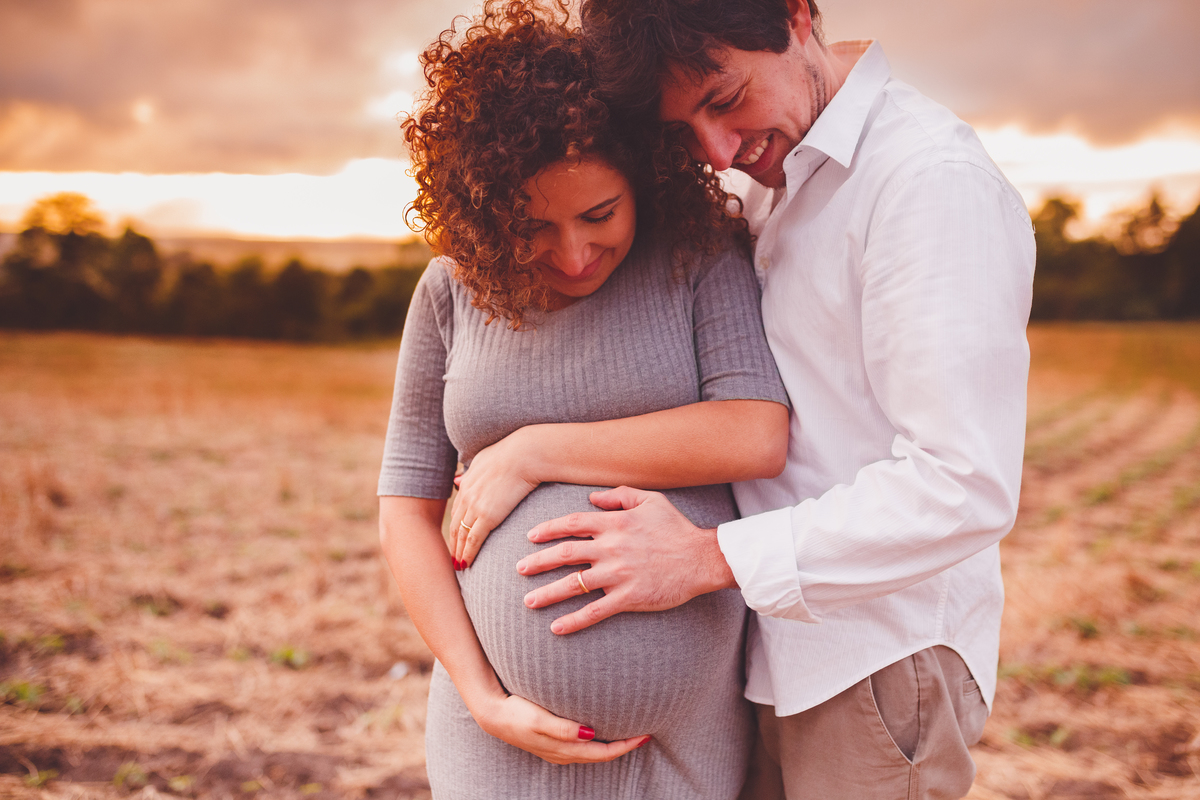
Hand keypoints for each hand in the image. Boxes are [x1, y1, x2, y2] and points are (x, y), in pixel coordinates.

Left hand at [450, 428, 540, 568]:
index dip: (456, 526)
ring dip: (458, 552)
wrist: (524, 455)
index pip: (458, 511)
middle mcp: (466, 496)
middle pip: (455, 525)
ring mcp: (475, 507)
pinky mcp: (487, 516)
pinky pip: (473, 540)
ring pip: (461, 535)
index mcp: (467, 483)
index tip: (456, 538)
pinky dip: (468, 554)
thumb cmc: (511, 453)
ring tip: (458, 566)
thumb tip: (457, 479)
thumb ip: (470, 472)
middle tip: (452, 557)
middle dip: (453, 543)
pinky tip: (466, 564)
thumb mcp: (483, 459)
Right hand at [471, 691, 649, 764]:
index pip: (603, 753)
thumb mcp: (539, 719)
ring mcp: (557, 750)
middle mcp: (563, 754)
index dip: (625, 746)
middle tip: (645, 732)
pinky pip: (582, 746)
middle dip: (624, 746)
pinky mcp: (552, 742)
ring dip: (611, 743)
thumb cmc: (517, 713)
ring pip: (592, 751)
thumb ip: (564, 729)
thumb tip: (590, 735)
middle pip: (602, 754)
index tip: (645, 734)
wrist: (493, 713)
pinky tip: (601, 728)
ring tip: (629, 730)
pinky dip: (597, 740)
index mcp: (564, 750)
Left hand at [516, 486, 736, 634]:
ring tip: (529, 601)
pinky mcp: (629, 597)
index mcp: (615, 523)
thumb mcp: (651, 501)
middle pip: (565, 554)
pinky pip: (595, 611)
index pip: (572, 524)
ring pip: (574, 584)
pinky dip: (574, 621)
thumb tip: (592, 498)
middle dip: (538, 562)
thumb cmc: (677, 528)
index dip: (548, 529)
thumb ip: (620, 495)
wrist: (702, 558)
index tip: (530, 536)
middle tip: (519, 569)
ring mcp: (619, 574)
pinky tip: (557, 628)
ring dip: (548, 593)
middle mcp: (612, 547)